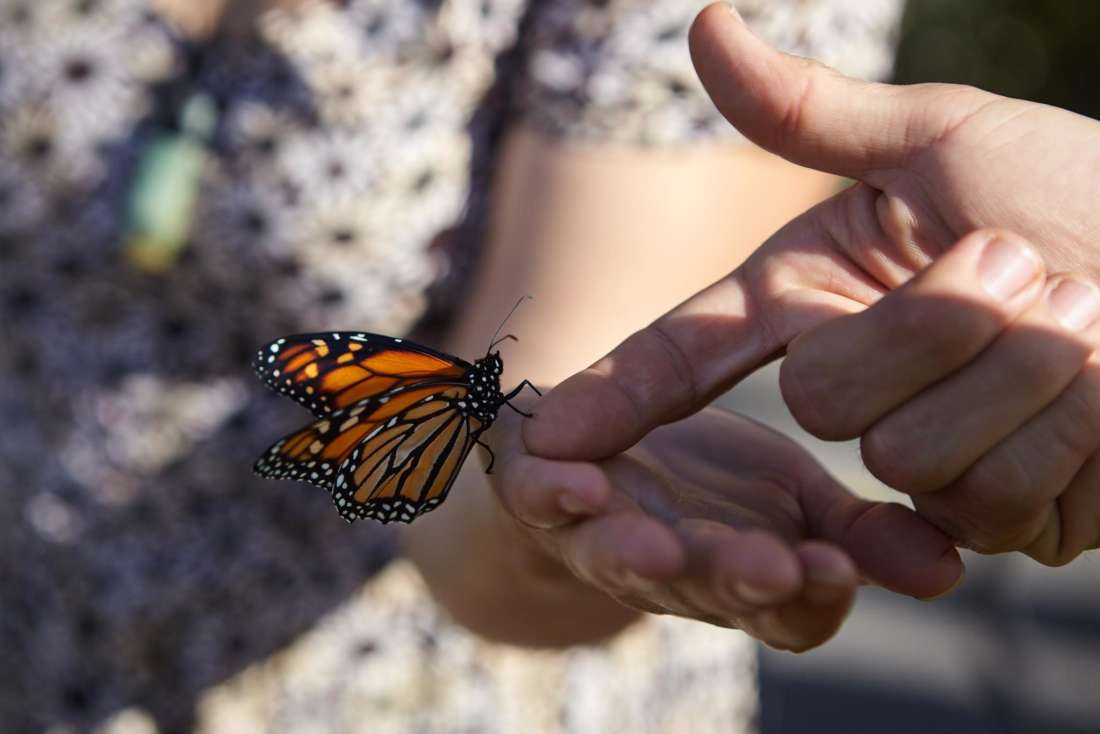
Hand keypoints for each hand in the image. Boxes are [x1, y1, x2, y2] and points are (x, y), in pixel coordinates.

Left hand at [489, 398, 960, 651]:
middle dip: (735, 579)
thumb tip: (951, 568)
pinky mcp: (540, 493)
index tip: (842, 568)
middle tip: (769, 566)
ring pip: (618, 560)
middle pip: (706, 588)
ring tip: (657, 547)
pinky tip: (574, 483)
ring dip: (636, 558)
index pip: (788, 608)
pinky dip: (551, 494)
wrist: (604, 446)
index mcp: (746, 573)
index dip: (812, 595)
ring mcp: (602, 536)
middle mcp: (675, 569)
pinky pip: (536, 503)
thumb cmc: (711, 480)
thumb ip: (862, 533)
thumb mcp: (797, 497)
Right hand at [523, 3, 1099, 564]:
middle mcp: (860, 389)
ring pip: (909, 455)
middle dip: (936, 323)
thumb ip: (808, 111)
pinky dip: (1065, 433)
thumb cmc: (1090, 194)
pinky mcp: (995, 524)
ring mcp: (924, 466)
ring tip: (1087, 330)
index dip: (619, 396)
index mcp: (821, 299)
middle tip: (1028, 267)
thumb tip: (699, 22)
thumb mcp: (946, 140)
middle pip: (825, 398)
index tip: (550, 440)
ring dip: (1022, 370)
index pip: (693, 350)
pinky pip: (991, 504)